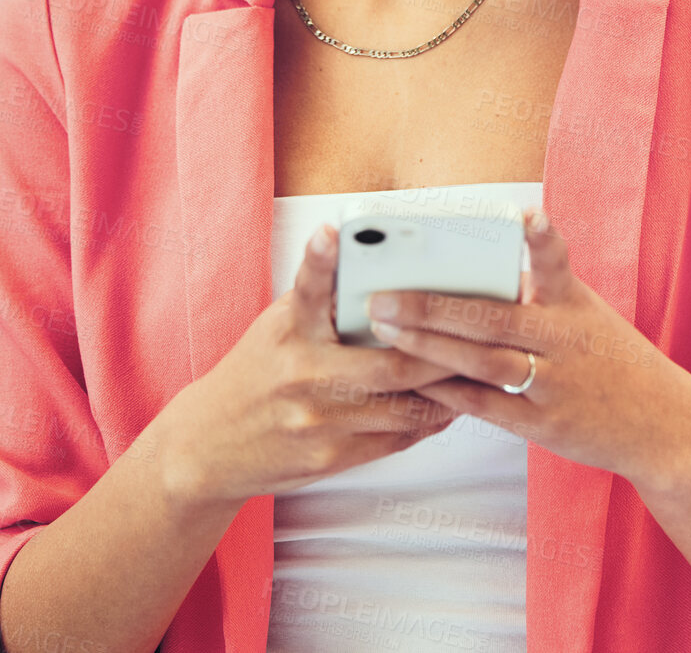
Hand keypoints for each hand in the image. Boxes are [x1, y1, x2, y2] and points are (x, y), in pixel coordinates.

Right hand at [156, 224, 463, 508]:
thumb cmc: (256, 373)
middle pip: (390, 365)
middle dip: (442, 354)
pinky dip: (428, 420)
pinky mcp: (330, 458)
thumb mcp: (278, 326)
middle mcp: (302, 375)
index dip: (320, 260)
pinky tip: (450, 404)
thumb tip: (376, 270)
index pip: (306, 290)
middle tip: (481, 336)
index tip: (330, 232)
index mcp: (288, 332)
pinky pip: (395, 439)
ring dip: (447, 391)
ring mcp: (318, 422)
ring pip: (403, 407)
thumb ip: (321, 302)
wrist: (210, 445)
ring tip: (481, 372)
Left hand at [364, 208, 674, 485]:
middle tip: (382, 295)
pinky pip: (484, 405)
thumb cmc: (606, 356)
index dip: (542, 237)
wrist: (661, 424)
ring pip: (480, 361)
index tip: (528, 214)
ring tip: (385, 331)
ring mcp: (553, 382)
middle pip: (490, 317)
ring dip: (427, 347)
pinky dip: (446, 392)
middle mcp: (563, 337)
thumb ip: (532, 292)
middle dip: (431, 306)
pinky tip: (411, 379)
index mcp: (571, 301)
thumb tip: (461, 274)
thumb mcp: (582, 312)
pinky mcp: (544, 424)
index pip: (556, 261)